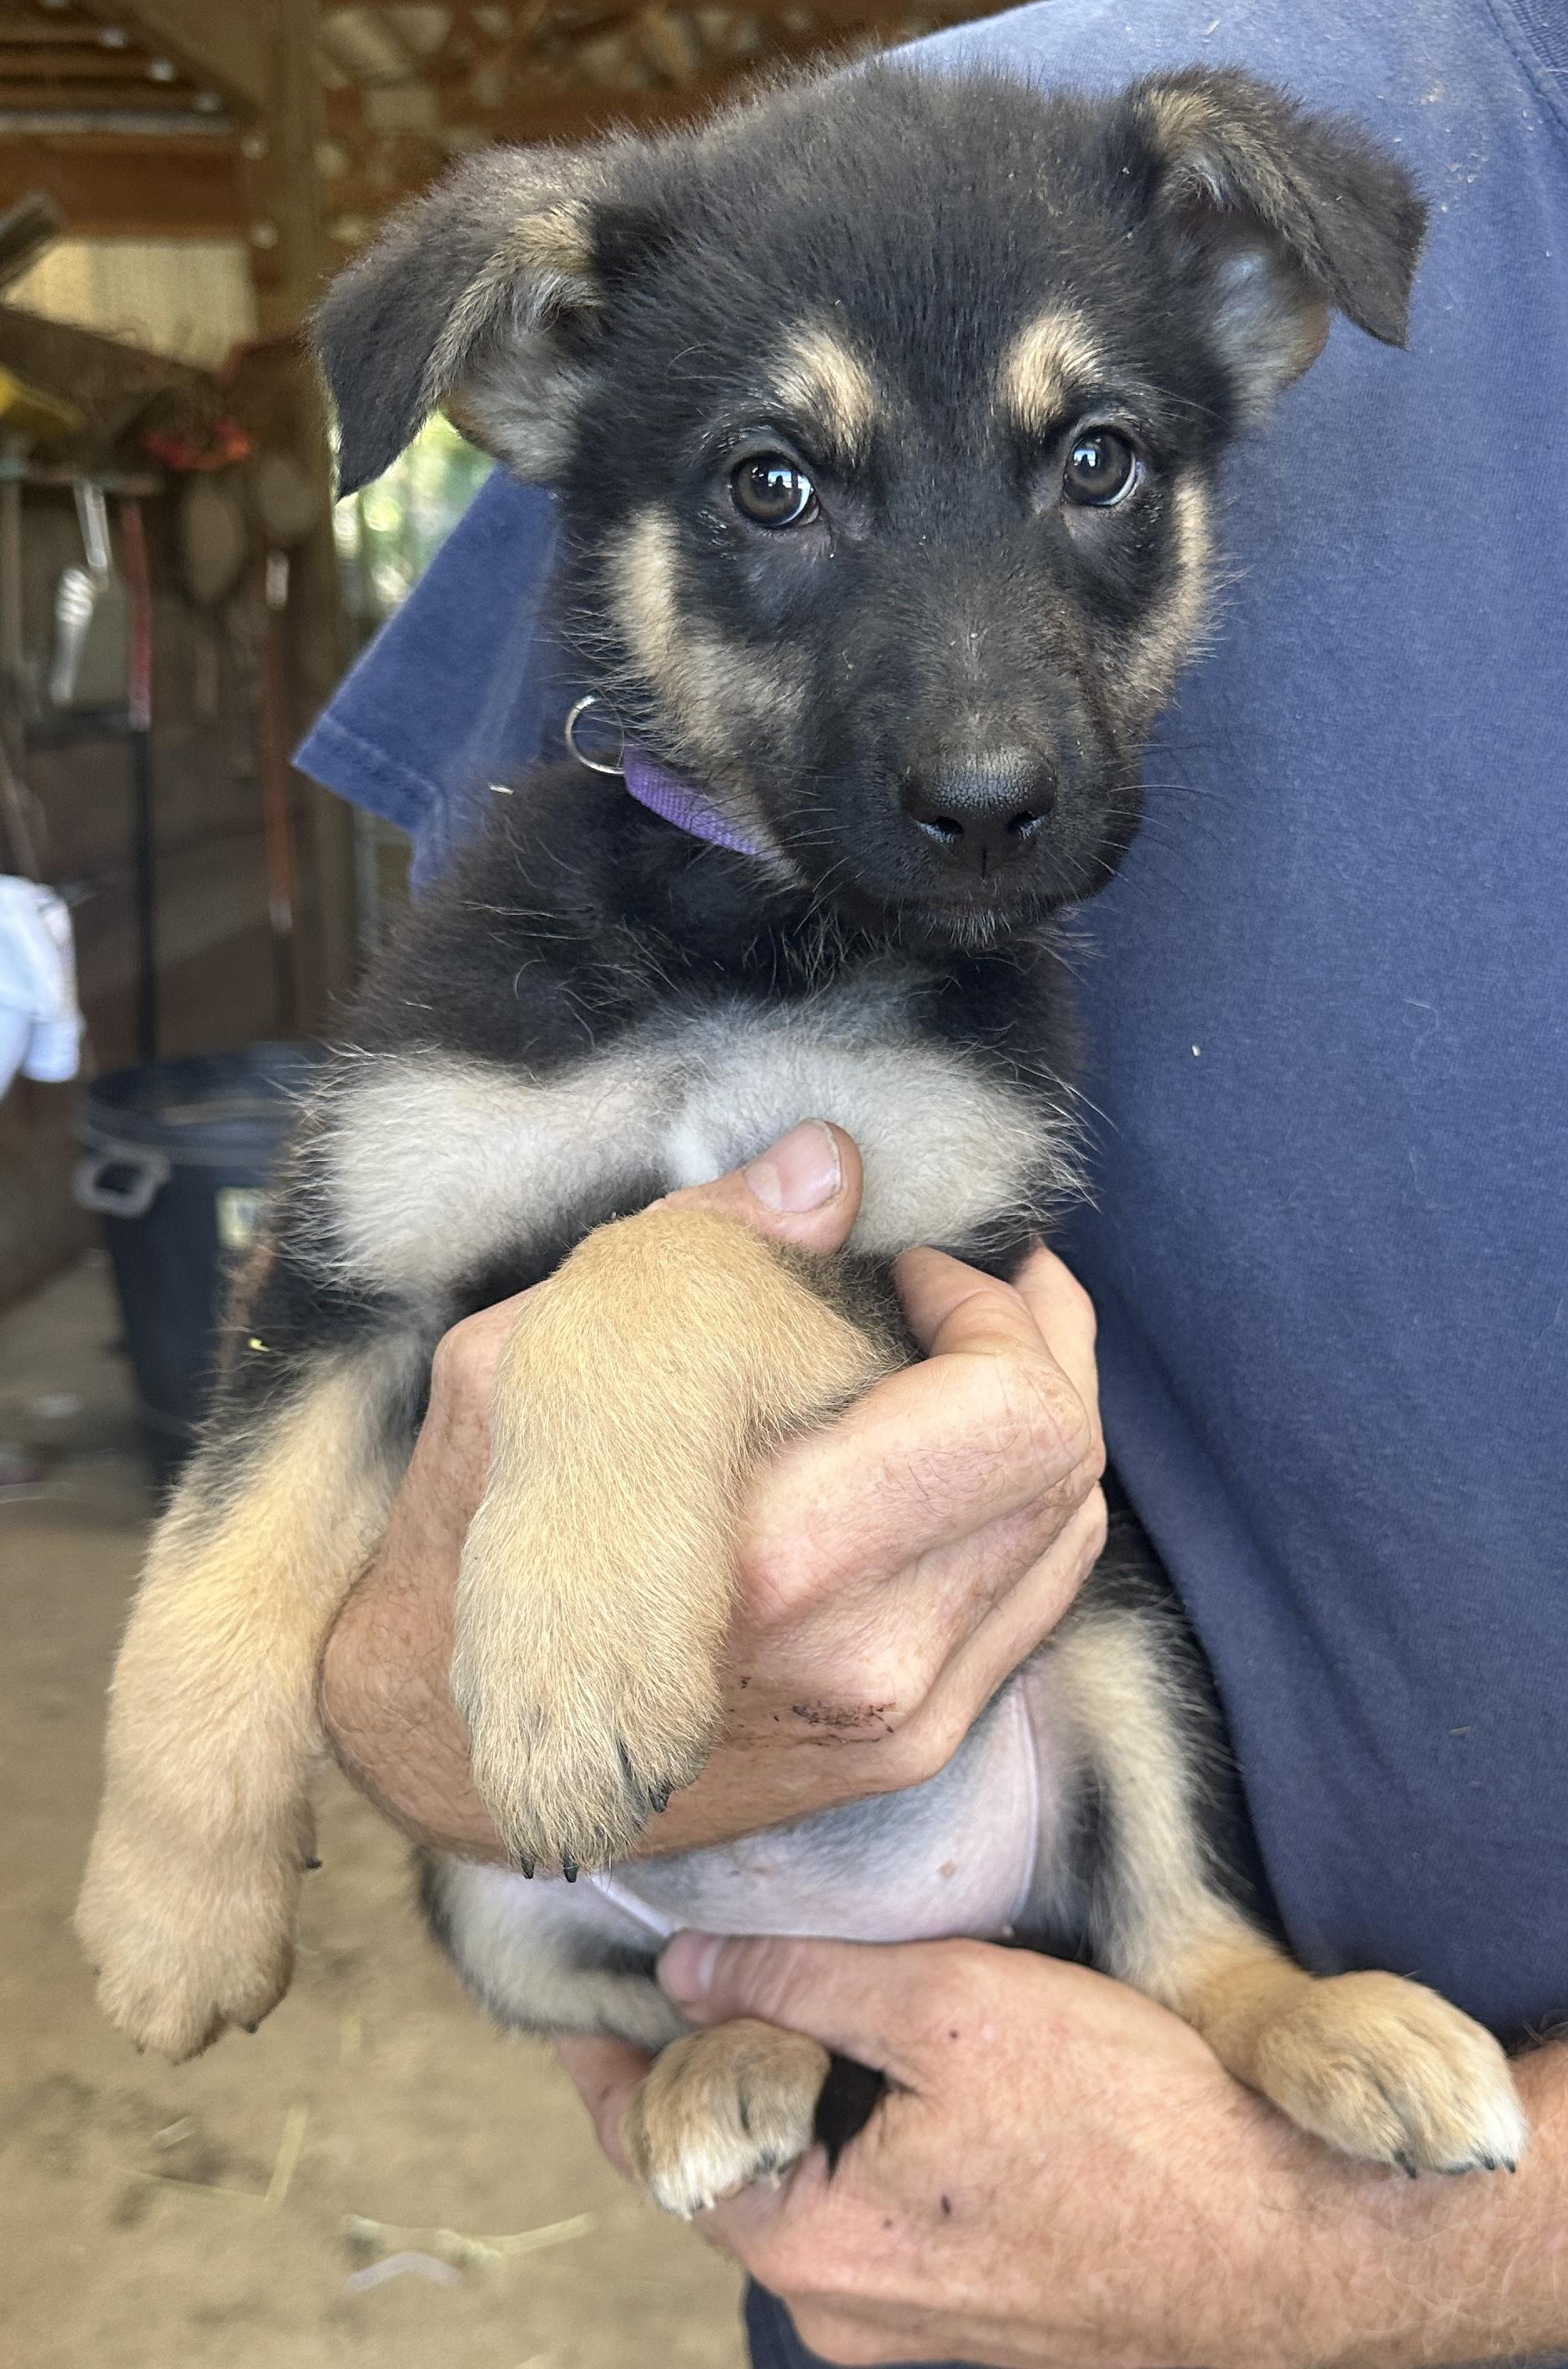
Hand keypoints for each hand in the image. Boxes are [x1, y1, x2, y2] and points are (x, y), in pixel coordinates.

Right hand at [319, 1120, 1105, 1858]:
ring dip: (1035, 1416)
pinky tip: (946, 1450)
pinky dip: (1016, 1504)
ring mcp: (900, 1721)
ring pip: (1064, 1527)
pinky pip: (1032, 1598)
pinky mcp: (906, 1752)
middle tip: (958, 1282)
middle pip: (1066, 1462)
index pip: (1011, 1407)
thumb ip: (698, 1250)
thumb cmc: (472, 1537)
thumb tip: (829, 1167)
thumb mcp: (532, 1359)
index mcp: (781, 1559)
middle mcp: (871, 1659)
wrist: (449, 1760)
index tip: (901, 1262)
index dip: (986, 1304)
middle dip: (1037, 1341)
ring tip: (963, 1344)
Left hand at [561, 1933, 1567, 2368]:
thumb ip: (807, 1981)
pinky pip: (878, 2220)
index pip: (654, 2145)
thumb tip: (683, 1969)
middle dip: (708, 2070)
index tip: (577, 1995)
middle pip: (728, 2170)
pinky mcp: (986, 2322)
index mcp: (812, 2242)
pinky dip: (859, 2141)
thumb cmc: (1139, 2129)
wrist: (1304, 2253)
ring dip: (793, 2102)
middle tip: (693, 1969)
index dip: (608, 2062)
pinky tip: (898, 2076)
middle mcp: (846, 2311)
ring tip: (797, 2003)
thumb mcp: (960, 2011)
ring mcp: (918, 2332)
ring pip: (808, 2191)